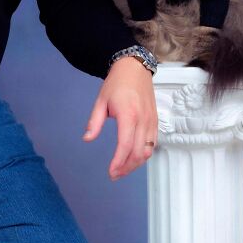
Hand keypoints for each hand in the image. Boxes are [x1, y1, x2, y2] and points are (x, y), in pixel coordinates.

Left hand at [82, 57, 157, 179]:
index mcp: (128, 115)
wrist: (134, 68)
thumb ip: (94, 122)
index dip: (118, 162)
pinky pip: (153, 143)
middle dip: (126, 167)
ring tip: (123, 169)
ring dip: (136, 164)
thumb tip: (87, 139)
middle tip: (115, 174)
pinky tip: (134, 157)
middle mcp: (143, 120)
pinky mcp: (155, 121)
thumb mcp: (101, 101)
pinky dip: (144, 154)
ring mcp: (151, 121)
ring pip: (148, 151)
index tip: (110, 171)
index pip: (125, 145)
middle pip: (138, 153)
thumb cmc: (117, 83)